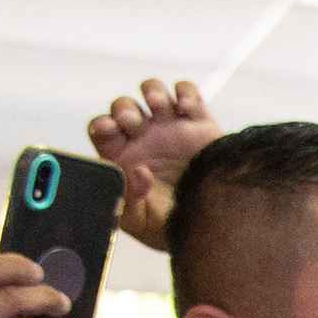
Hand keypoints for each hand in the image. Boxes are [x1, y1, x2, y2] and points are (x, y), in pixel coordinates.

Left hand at [91, 78, 221, 251]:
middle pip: (124, 106)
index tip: (109, 130)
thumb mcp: (140, 222)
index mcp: (124, 157)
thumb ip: (128, 199)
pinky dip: (185, 92)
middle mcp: (144, 138)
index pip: (102, 129)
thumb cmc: (172, 226)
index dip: (102, 125)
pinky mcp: (199, 123)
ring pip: (152, 91)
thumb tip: (136, 171)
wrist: (214, 225)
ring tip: (160, 109)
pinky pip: (187, 92)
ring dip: (152, 93)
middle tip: (134, 125)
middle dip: (125, 110)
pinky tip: (186, 109)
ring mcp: (171, 128)